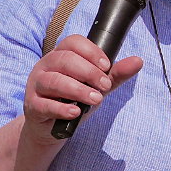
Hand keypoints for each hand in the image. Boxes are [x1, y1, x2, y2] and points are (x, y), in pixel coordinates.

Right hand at [23, 34, 142, 142]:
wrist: (51, 128)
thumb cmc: (73, 100)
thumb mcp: (96, 86)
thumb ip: (114, 74)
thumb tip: (138, 61)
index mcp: (61, 55)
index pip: (73, 43)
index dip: (91, 52)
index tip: (106, 66)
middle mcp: (46, 66)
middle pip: (65, 60)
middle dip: (89, 72)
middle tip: (105, 86)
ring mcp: (36, 85)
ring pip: (54, 80)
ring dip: (78, 90)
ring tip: (96, 100)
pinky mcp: (32, 106)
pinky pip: (45, 104)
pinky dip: (61, 108)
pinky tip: (75, 112)